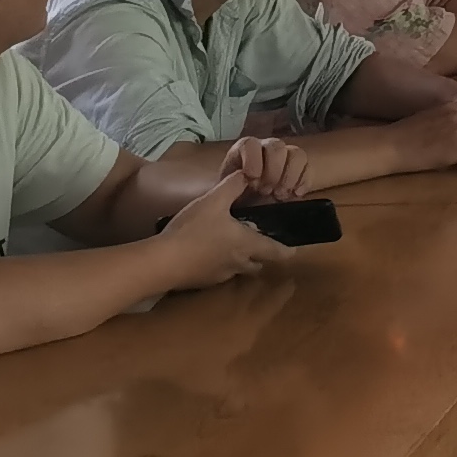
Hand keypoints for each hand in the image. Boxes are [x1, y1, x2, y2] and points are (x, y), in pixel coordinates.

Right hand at [159, 171, 293, 289]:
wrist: (162, 262)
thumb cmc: (193, 230)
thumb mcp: (214, 200)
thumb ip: (233, 185)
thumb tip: (246, 173)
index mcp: (246, 244)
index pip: (275, 251)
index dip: (287, 250)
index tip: (294, 249)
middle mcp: (238, 263)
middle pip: (258, 263)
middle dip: (261, 255)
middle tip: (258, 241)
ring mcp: (220, 276)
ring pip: (239, 270)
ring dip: (240, 261)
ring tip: (232, 246)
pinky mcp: (203, 283)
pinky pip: (219, 274)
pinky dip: (220, 265)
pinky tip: (208, 254)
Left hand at [223, 135, 311, 204]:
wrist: (246, 207)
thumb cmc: (233, 199)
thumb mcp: (225, 194)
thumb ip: (228, 189)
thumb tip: (237, 186)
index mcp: (244, 151)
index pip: (250, 144)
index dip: (253, 160)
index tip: (252, 180)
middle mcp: (265, 148)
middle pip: (276, 146)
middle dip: (274, 170)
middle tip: (267, 191)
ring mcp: (285, 157)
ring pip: (296, 153)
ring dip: (290, 176)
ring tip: (281, 194)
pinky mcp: (298, 169)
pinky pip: (308, 166)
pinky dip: (304, 180)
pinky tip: (296, 194)